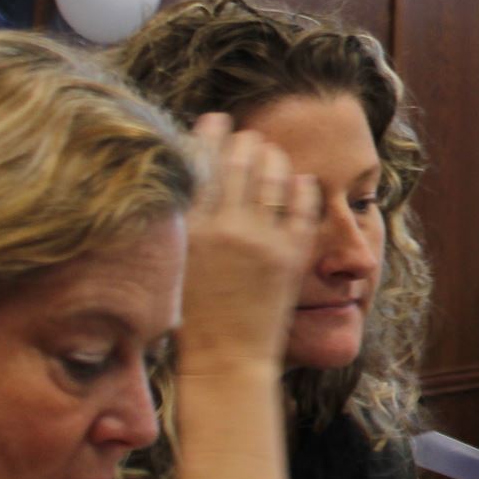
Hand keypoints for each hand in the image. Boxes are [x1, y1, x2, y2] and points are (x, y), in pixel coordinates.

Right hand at [179, 115, 320, 375]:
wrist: (226, 359)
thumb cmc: (192, 316)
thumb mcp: (173, 263)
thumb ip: (182, 223)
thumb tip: (187, 183)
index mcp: (189, 229)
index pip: (200, 165)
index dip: (209, 136)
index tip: (215, 119)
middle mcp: (225, 228)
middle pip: (238, 163)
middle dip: (244, 142)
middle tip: (248, 134)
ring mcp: (262, 240)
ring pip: (273, 177)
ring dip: (273, 157)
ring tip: (272, 152)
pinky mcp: (292, 255)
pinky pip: (304, 206)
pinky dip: (303, 187)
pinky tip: (301, 180)